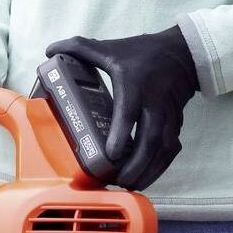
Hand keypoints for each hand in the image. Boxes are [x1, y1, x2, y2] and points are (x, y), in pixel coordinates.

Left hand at [42, 26, 199, 192]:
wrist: (182, 54)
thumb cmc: (142, 53)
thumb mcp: (110, 48)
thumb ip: (79, 47)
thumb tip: (49, 49)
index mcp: (134, 85)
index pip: (129, 111)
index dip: (121, 134)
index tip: (110, 154)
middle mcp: (154, 103)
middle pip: (150, 140)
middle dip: (136, 164)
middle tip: (118, 180)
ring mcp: (168, 116)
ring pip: (163, 149)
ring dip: (149, 171)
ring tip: (129, 185)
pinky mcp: (176, 124)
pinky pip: (171, 150)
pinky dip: (160, 167)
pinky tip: (145, 178)